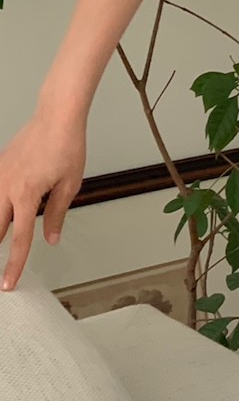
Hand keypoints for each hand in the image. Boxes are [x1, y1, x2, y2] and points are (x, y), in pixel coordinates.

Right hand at [0, 112, 85, 291]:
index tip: (8, 283)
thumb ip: (57, 215)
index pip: (19, 239)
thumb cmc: (66, 147)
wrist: (56, 117)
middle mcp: (6, 187)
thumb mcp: (69, 185)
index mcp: (26, 195)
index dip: (14, 264)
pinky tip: (0, 215)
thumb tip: (50, 239)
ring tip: (1, 242)